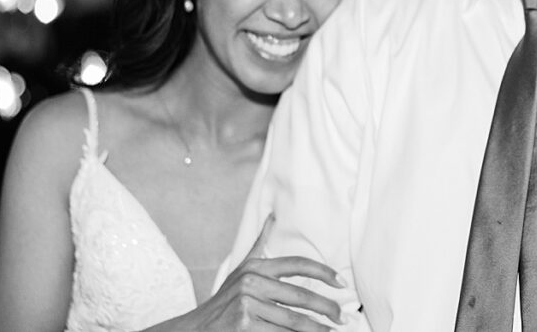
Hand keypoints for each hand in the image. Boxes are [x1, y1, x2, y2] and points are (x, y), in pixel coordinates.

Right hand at [145, 214, 345, 330]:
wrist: (193, 329)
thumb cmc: (223, 301)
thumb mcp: (240, 270)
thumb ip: (259, 244)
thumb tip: (273, 215)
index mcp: (256, 267)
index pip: (298, 264)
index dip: (324, 273)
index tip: (342, 284)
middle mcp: (252, 282)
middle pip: (301, 296)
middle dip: (327, 308)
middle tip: (344, 318)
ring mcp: (247, 304)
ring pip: (294, 320)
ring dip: (317, 329)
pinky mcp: (244, 325)